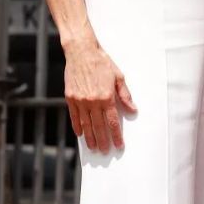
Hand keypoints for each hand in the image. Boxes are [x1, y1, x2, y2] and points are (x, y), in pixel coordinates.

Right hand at [63, 37, 136, 152]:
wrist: (81, 52)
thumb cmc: (102, 63)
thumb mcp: (118, 77)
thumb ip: (125, 96)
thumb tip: (133, 110)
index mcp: (106, 97)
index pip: (113, 121)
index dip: (116, 135)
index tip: (119, 145)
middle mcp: (92, 101)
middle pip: (99, 126)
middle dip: (104, 140)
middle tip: (106, 151)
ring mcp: (80, 100)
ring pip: (86, 124)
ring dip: (90, 138)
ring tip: (94, 148)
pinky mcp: (70, 98)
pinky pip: (74, 116)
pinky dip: (77, 127)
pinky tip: (81, 134)